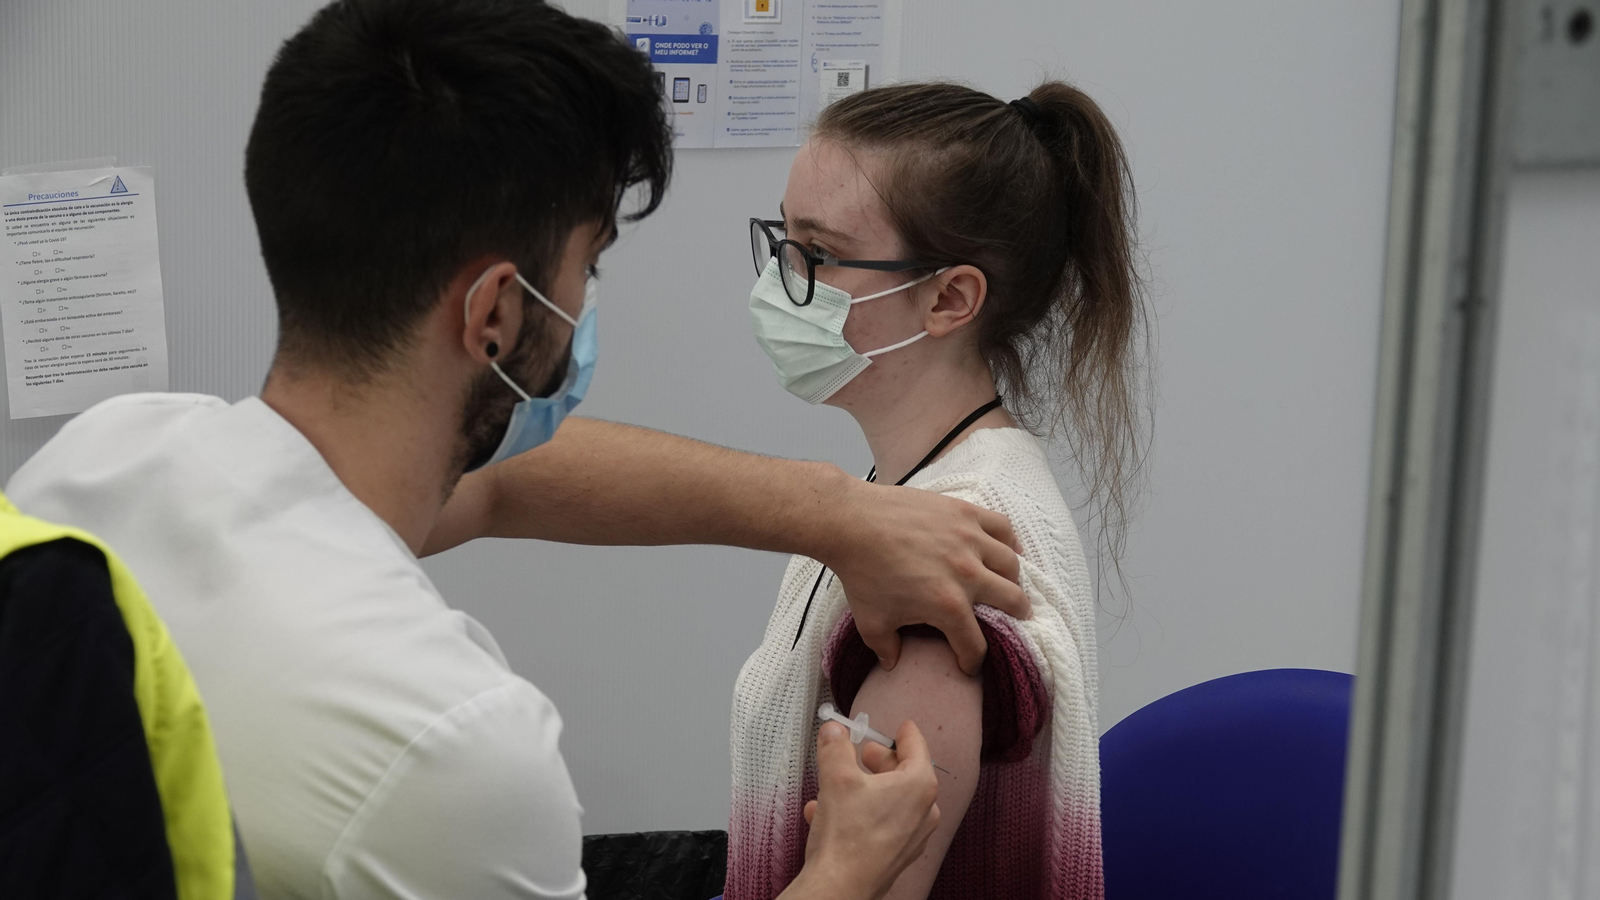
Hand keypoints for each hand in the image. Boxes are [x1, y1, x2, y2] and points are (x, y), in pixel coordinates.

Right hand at [784, 721, 940, 899]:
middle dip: (879, 761)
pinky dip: (861, 812)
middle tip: (860, 754)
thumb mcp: (836, 777)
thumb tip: (834, 730)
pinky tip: (828, 813)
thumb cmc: (846, 835)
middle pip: (904, 773)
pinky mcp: (897, 855)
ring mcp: (912, 836)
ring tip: (836, 785)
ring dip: (865, 788)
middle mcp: (923, 811)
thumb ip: (835, 746)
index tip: (901, 726)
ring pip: (890, 800)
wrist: (839, 887)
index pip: (916, 746)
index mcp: (918, 785)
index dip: (904, 732)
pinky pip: (881, 823)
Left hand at [818, 479, 1028, 674]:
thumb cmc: (861, 573)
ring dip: (1013, 580)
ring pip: (1012, 565)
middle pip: (1013, 602)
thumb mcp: (870, 622)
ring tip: (1008, 585)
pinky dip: (1010, 540)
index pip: (975, 645)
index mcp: (948, 606)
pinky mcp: (965, 513)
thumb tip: (893, 664)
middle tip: (1012, 620)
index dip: (972, 661)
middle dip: (1015, 617)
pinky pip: (1003, 527)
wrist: (852, 522)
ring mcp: (970, 540)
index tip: (968, 663)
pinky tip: (1008, 549)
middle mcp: (968, 574)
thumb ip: (886, 649)